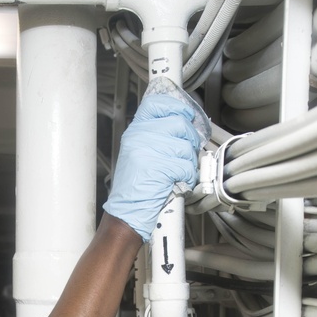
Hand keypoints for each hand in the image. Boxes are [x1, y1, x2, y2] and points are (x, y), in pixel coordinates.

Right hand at [103, 93, 203, 240]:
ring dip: (189, 162)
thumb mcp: (139, 153)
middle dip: (190, 140)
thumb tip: (184, 123)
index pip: (158, 104)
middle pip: (180, 124)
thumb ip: (157, 135)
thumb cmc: (135, 187)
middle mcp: (141, 137)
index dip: (177, 108)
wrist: (126, 212)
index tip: (186, 116)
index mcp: (135, 131)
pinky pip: (186, 166)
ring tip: (178, 172)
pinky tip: (178, 182)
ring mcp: (150, 151)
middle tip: (185, 153)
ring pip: (187, 146)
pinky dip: (187, 177)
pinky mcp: (160, 168)